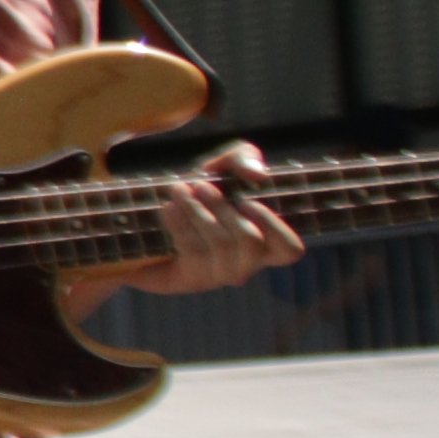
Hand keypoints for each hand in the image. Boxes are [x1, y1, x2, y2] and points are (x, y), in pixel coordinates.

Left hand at [123, 143, 304, 296]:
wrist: (148, 216)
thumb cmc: (201, 189)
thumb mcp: (223, 165)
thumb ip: (244, 158)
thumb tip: (258, 174)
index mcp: (266, 241)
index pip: (290, 249)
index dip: (274, 226)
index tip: (248, 201)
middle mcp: (248, 263)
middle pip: (250, 240)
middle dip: (222, 208)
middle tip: (199, 185)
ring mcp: (220, 274)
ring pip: (220, 245)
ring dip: (198, 212)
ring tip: (178, 190)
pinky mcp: (191, 279)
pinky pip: (194, 252)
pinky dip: (181, 225)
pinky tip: (168, 208)